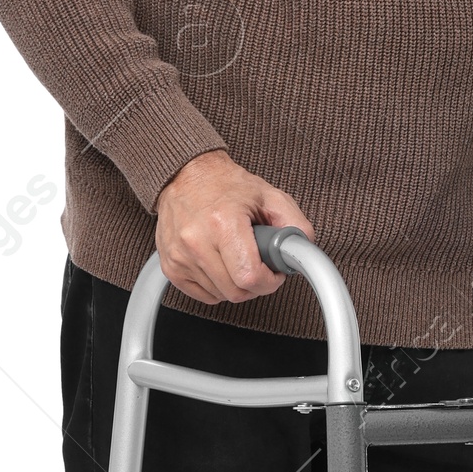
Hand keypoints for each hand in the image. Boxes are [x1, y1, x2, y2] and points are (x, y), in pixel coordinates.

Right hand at [155, 151, 316, 305]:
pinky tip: (219, 262)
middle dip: (255, 284)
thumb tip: (302, 253)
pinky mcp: (170, 266)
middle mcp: (196, 240)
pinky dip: (216, 285)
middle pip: (236, 292)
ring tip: (236, 255)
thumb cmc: (226, 186)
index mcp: (223, 222)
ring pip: (221, 295)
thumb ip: (295, 225)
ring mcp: (180, 255)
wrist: (186, 175)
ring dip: (235, 283)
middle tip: (257, 262)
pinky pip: (202, 295)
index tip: (273, 272)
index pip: (249, 277)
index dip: (269, 281)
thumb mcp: (271, 196)